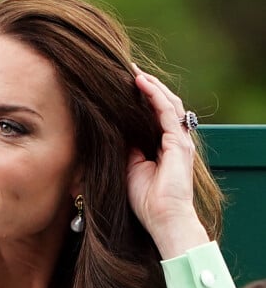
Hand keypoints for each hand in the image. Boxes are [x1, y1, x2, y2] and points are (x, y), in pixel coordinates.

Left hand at [126, 65, 208, 258]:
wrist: (162, 219)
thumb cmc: (143, 199)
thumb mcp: (126, 167)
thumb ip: (123, 147)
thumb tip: (108, 130)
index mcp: (160, 145)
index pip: (150, 113)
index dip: (138, 97)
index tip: (119, 83)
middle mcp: (172, 139)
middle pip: (161, 103)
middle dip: (144, 85)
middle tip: (125, 68)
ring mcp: (178, 140)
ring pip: (166, 102)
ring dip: (150, 85)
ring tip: (133, 71)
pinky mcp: (179, 143)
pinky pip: (167, 112)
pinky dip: (154, 95)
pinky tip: (141, 83)